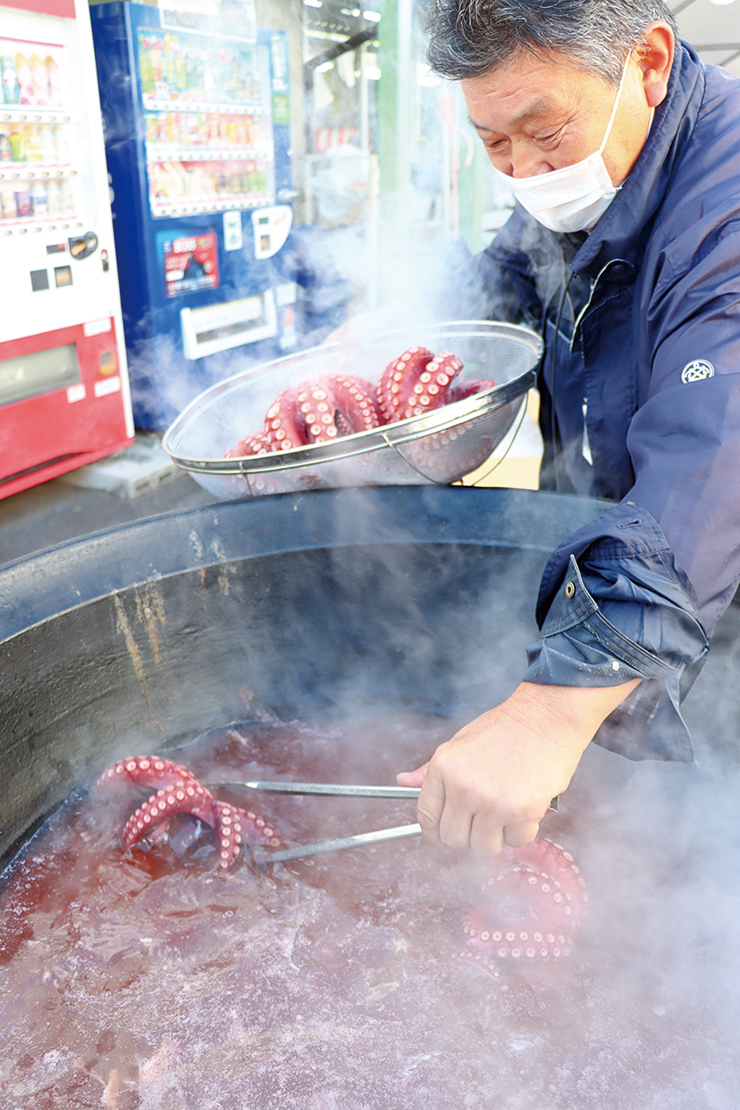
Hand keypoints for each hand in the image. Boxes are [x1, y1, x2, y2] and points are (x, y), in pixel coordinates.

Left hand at [397, 679, 639, 855]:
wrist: (546, 717)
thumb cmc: (505, 729)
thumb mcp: (459, 743)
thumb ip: (431, 770)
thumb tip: (403, 782)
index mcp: (443, 768)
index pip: (426, 817)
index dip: (434, 833)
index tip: (443, 836)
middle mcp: (464, 787)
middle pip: (453, 838)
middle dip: (466, 838)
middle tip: (481, 824)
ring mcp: (493, 801)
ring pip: (484, 847)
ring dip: (495, 838)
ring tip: (504, 816)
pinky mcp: (523, 811)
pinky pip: (516, 841)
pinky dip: (521, 832)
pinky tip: (525, 809)